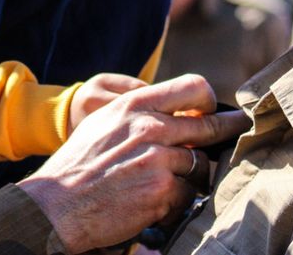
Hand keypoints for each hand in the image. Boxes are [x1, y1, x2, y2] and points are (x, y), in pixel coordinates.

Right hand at [17, 74, 250, 253]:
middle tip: (236, 132)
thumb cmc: (78, 165)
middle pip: (208, 125)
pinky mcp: (161, 192)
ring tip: (166, 183)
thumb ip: (138, 114)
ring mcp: (157, 160)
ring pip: (200, 164)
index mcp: (133, 105)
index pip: (194, 86)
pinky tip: (155, 204)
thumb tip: (175, 113)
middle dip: (225, 132)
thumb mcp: (103, 124)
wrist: (56, 205)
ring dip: (190, 176)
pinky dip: (176, 202)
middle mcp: (148, 128)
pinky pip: (188, 195)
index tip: (212, 111)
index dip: (209, 101)